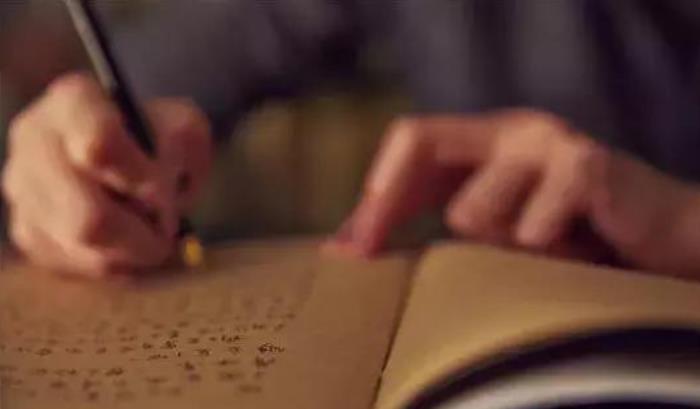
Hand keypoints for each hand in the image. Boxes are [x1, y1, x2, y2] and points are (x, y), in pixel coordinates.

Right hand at [1, 73, 212, 276]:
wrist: (131, 157)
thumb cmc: (159, 138)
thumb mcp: (185, 126)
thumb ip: (180, 148)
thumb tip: (155, 195)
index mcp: (74, 102)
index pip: (100, 146)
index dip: (140, 180)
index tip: (163, 192)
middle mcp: (34, 141)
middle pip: (87, 218)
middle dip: (139, 235)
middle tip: (166, 232)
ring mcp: (23, 188)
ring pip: (83, 248)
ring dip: (130, 252)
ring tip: (150, 237)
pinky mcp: (26, 230)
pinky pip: (74, 266)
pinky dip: (113, 264)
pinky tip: (127, 244)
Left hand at [326, 109, 699, 275]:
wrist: (655, 235)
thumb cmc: (564, 231)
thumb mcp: (487, 228)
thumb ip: (423, 227)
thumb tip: (341, 251)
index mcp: (483, 139)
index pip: (408, 143)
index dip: (373, 193)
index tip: (350, 250)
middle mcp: (509, 128)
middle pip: (418, 141)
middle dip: (385, 202)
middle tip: (366, 251)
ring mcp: (548, 141)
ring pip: (471, 211)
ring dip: (499, 246)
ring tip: (538, 245)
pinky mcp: (586, 165)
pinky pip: (529, 229)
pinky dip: (546, 250)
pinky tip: (574, 244)